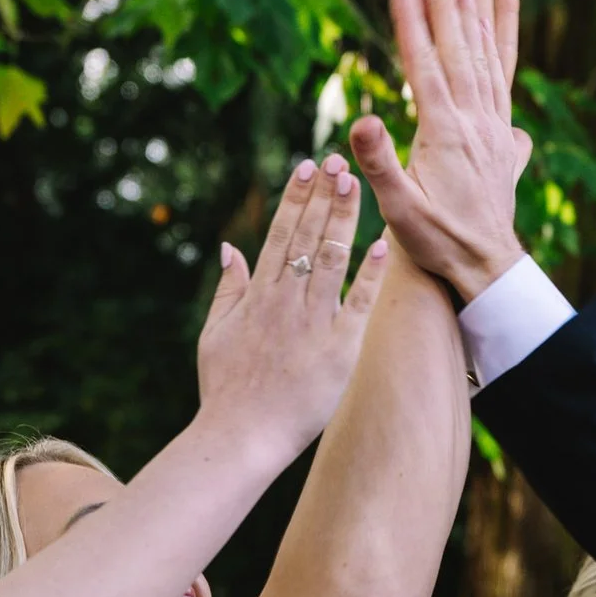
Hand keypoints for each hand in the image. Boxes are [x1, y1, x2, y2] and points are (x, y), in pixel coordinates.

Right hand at [195, 154, 387, 456]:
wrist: (239, 436)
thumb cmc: (226, 390)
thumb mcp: (215, 332)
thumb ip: (227, 288)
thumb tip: (229, 247)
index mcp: (257, 295)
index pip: (280, 234)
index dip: (296, 198)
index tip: (308, 167)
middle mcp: (284, 301)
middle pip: (308, 237)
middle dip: (324, 196)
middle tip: (339, 160)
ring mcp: (311, 323)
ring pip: (332, 260)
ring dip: (345, 220)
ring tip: (358, 185)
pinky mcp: (337, 350)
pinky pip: (357, 305)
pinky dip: (368, 275)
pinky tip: (380, 245)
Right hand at [351, 0, 528, 303]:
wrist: (485, 267)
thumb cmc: (435, 241)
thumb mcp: (398, 210)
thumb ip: (379, 162)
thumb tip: (362, 119)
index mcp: (443, 134)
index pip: (425, 66)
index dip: (412, 22)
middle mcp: (474, 121)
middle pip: (461, 48)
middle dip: (451, 0)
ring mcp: (493, 123)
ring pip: (487, 52)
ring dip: (480, 5)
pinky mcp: (503, 129)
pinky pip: (505, 70)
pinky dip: (504, 33)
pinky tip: (503, 5)